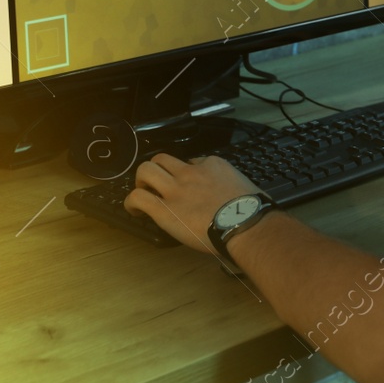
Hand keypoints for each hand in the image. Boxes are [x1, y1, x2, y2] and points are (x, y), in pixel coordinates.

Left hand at [122, 154, 261, 253]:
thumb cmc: (252, 209)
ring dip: (141, 181)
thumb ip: (230, 183)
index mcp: (212, 165)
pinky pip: (138, 198)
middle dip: (155, 169)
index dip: (186, 173)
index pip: (191, 161)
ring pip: (145, 170)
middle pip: (161, 159)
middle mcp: (190, 172)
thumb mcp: (245, 185)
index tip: (187, 185)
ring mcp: (176, 190)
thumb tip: (226, 192)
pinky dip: (131, 202)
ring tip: (144, 193)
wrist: (246, 224)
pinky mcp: (164, 210)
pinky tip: (135, 211)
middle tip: (156, 184)